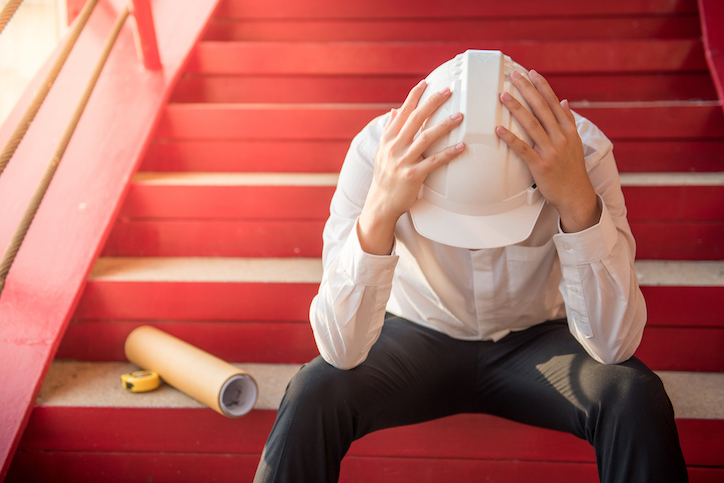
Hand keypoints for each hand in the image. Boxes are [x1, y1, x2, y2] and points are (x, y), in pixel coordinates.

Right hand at [358, 80, 464, 254]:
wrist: (381, 203)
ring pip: (426, 137)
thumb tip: (394, 110)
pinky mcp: (413, 175)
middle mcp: (394, 147)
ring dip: (445, 125)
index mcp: (388, 139)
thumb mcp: (382, 151)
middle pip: (415, 119)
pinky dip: (449, 153)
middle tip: (448, 91)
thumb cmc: (385, 176)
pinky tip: (461, 147)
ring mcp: (403, 161)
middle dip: (432, 102)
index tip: (426, 82)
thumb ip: (390, 130)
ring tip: (460, 116)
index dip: (414, 96)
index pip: (402, 112)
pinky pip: (434, 161)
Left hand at [496, 70, 600, 232]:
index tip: (532, 72)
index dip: (542, 86)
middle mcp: (561, 137)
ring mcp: (551, 151)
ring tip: (503, 96)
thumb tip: (564, 102)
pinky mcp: (540, 165)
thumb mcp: (575, 143)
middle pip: (542, 108)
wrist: (576, 195)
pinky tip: (499, 129)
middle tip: (513, 76)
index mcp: (569, 130)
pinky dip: (511, 138)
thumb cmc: (572, 170)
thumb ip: (568, 121)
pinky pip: (523, 149)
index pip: (554, 102)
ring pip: (532, 124)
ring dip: (517, 108)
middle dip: (527, 90)